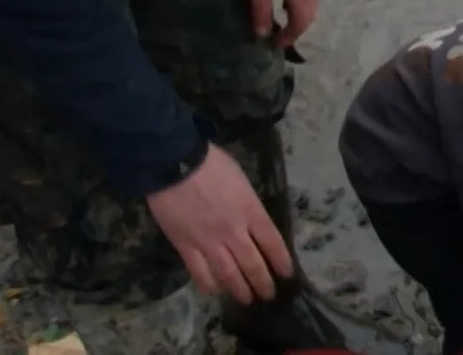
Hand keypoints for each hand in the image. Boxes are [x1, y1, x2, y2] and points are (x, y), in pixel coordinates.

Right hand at [146, 144, 294, 303]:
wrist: (174, 165)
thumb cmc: (210, 163)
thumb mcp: (240, 178)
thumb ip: (247, 201)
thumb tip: (250, 215)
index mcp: (250, 211)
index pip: (273, 242)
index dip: (282, 260)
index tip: (287, 274)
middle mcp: (234, 232)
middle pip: (253, 263)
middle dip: (263, 282)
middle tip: (269, 295)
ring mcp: (209, 242)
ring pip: (229, 274)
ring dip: (240, 290)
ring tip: (247, 300)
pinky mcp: (186, 247)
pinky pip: (199, 272)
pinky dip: (207, 285)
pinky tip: (213, 292)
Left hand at [245, 0, 317, 46]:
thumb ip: (261, 11)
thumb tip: (262, 35)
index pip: (299, 24)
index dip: (289, 36)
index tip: (277, 45)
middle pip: (309, 14)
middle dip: (297, 27)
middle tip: (283, 34)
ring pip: (309, 2)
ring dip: (298, 13)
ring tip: (284, 16)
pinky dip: (298, 1)